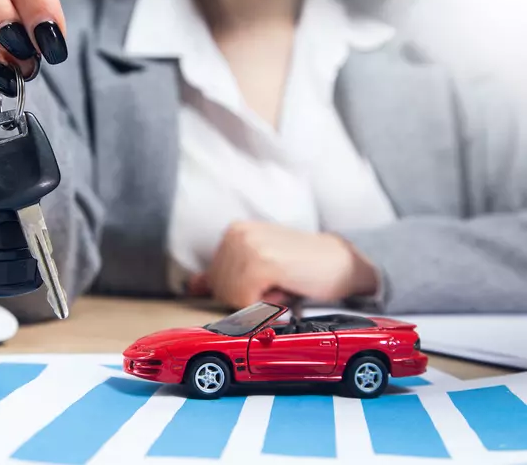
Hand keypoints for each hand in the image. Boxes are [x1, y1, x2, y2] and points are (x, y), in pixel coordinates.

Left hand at [189, 221, 377, 309]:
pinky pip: (246, 301)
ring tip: (283, 283)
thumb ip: (225, 276)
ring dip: (260, 300)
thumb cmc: (303, 269)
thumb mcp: (258, 269)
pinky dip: (267, 304)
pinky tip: (286, 287)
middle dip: (247, 297)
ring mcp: (247, 246)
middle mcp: (236, 234)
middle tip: (278, 282)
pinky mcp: (261, 262)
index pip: (212, 281)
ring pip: (232, 298)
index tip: (266, 282)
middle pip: (219, 290)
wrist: (344, 265)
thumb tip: (192, 286)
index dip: (238, 292)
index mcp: (233, 232)